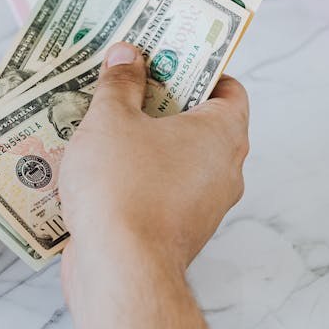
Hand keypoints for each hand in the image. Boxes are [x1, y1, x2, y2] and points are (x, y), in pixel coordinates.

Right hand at [58, 43, 249, 293]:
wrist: (120, 272)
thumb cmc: (123, 186)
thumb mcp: (111, 120)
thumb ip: (120, 83)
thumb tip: (128, 56)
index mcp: (223, 133)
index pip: (229, 88)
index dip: (199, 68)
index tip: (166, 57)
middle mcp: (225, 170)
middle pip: (200, 122)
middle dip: (163, 102)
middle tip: (127, 83)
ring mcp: (204, 206)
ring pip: (178, 160)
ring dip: (146, 142)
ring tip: (103, 123)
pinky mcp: (178, 233)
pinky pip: (162, 192)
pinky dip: (139, 178)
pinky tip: (99, 169)